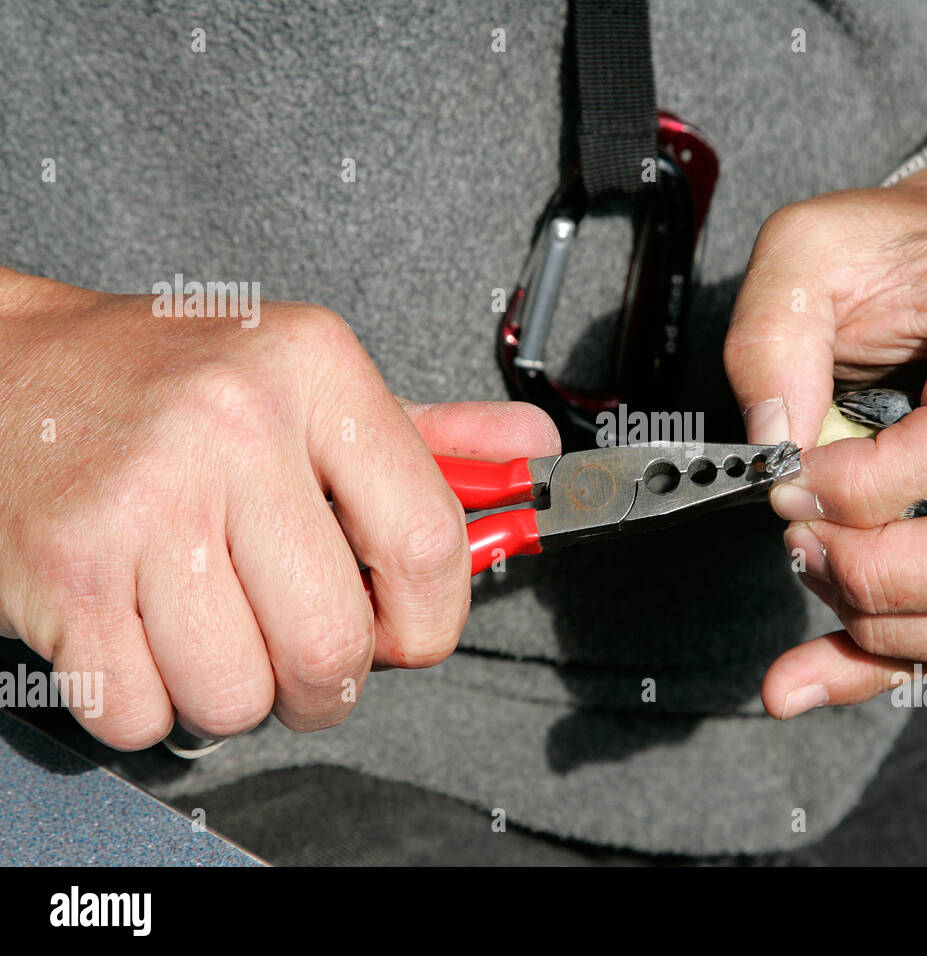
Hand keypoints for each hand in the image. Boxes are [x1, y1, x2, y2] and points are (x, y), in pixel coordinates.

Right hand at [0, 267, 558, 747]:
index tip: (409, 630)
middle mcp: (234, 428)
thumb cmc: (165, 384)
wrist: (3, 373)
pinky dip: (152, 703)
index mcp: (317, 374)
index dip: (431, 621)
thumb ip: (431, 435)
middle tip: (309, 658)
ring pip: (242, 694)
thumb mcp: (310, 381)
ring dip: (238, 693)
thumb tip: (529, 454)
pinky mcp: (66, 569)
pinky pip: (146, 712)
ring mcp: (145, 501)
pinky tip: (145, 635)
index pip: (431, 544)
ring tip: (216, 628)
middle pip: (336, 645)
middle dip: (332, 686)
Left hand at [724, 161, 926, 717]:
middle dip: (876, 571)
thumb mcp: (808, 251)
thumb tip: (773, 452)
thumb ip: (773, 338)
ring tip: (809, 576)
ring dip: (887, 626)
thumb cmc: (892, 253)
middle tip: (795, 538)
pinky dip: (890, 664)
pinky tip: (807, 676)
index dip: (860, 486)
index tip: (789, 478)